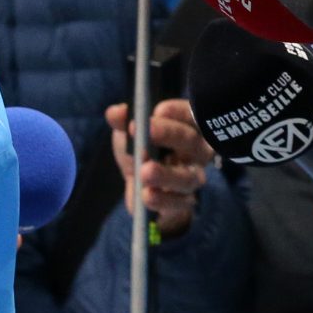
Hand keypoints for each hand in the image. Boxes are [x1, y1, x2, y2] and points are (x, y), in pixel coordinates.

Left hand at [107, 99, 212, 239]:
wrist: (140, 182)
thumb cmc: (140, 147)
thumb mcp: (129, 131)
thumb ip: (123, 121)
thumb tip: (115, 113)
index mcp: (188, 126)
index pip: (189, 114)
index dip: (175, 111)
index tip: (158, 109)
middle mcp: (197, 151)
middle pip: (191, 141)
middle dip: (169, 135)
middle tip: (147, 131)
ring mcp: (193, 177)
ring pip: (187, 177)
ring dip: (165, 175)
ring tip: (144, 172)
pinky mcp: (184, 202)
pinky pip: (179, 203)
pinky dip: (162, 200)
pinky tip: (146, 195)